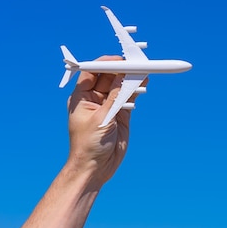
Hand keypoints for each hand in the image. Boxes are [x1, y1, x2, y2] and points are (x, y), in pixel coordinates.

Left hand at [66, 56, 147, 185]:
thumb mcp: (102, 118)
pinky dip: (136, 90)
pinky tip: (143, 83)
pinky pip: (129, 97)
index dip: (106, 63)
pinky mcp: (121, 114)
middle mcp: (95, 99)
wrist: (95, 168)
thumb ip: (115, 97)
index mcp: (82, 97)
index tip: (120, 59)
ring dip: (132, 79)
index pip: (92, 72)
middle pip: (109, 77)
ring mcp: (109, 106)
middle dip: (122, 69)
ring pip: (121, 86)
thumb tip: (125, 76)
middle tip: (137, 63)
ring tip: (144, 72)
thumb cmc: (89, 145)